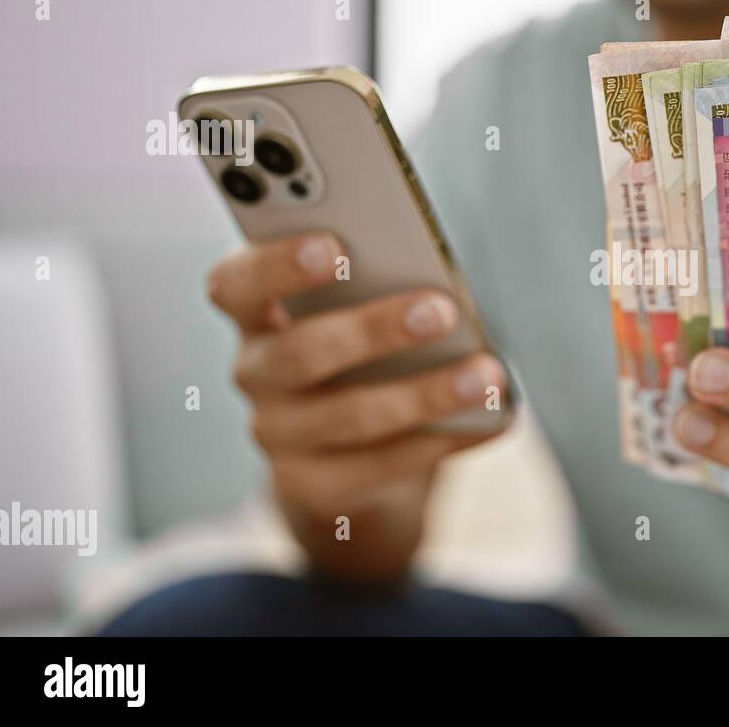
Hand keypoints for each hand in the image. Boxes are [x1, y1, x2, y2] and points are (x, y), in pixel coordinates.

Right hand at [207, 232, 506, 575]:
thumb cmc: (371, 340)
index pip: (237, 284)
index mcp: (255, 309)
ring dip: (425, 394)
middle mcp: (255, 371)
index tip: (332, 245)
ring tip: (487, 376)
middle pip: (300, 353)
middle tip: (440, 310)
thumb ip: (391, 280)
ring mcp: (277, 434)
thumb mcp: (371, 302)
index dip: (278, 264)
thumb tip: (448, 290)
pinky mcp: (312, 484)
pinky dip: (442, 440)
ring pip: (348, 417)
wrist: (354, 442)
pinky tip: (490, 419)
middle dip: (373, 330)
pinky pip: (380, 466)